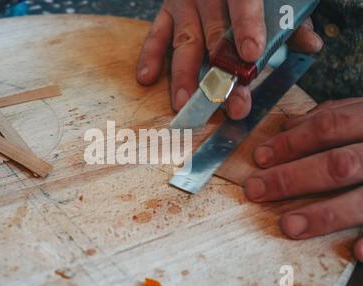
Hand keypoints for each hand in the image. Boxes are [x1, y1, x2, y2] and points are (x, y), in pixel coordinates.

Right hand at [136, 0, 322, 119]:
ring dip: (184, 76)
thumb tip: (309, 45)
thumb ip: (291, 18)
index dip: (247, 28)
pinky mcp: (166, 11)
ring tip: (184, 103)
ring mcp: (183, 3)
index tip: (251, 56)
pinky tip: (146, 78)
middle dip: (223, 74)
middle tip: (232, 105)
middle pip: (215, 36)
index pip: (243, 3)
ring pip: (184, 42)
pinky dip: (150, 56)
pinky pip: (155, 34)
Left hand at [244, 98, 362, 261]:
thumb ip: (334, 115)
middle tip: (256, 190)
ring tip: (289, 226)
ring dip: (325, 214)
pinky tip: (356, 250)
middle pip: (338, 164)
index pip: (327, 128)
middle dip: (293, 179)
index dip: (290, 143)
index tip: (259, 158)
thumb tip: (288, 126)